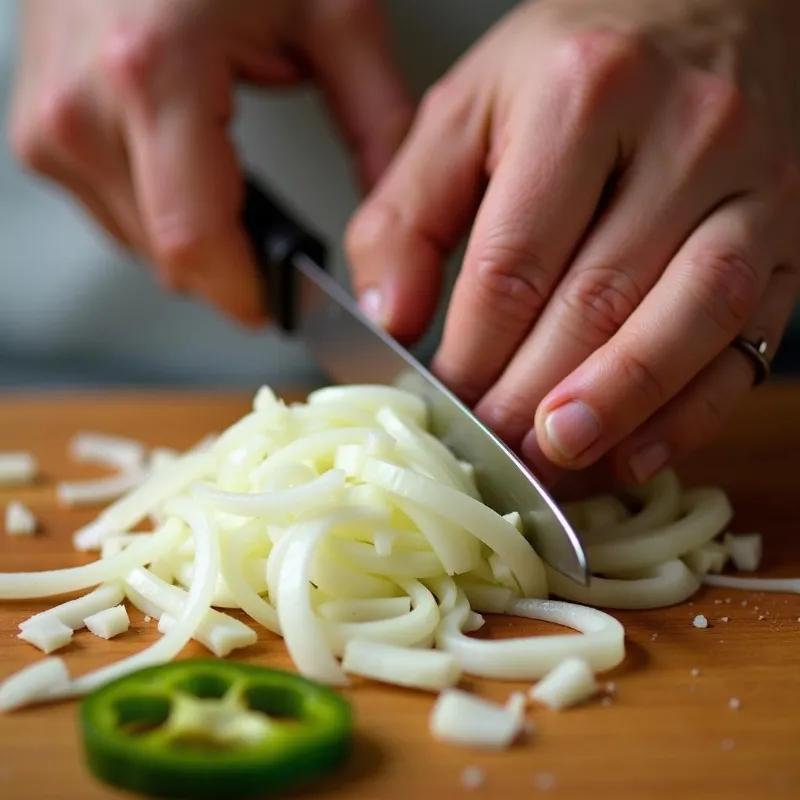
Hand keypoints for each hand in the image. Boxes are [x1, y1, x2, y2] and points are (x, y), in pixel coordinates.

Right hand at [10, 0, 411, 323]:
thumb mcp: (332, 16)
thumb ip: (378, 123)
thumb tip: (394, 216)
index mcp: (155, 75)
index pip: (197, 246)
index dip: (247, 294)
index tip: (281, 305)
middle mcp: (84, 107)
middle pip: (168, 258)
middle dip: (230, 270)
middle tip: (275, 246)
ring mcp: (51, 122)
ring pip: (139, 245)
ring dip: (196, 240)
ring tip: (234, 195)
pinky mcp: (41, 131)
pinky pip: (112, 212)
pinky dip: (161, 212)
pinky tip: (192, 175)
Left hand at [347, 0, 799, 485]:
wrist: (706, 8)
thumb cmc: (577, 62)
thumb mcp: (465, 111)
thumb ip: (409, 211)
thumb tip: (389, 315)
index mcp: (583, 98)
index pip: (514, 262)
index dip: (472, 349)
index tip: (444, 398)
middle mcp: (684, 135)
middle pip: (598, 300)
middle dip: (533, 395)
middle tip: (491, 451)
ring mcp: (753, 185)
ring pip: (689, 319)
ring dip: (620, 406)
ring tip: (559, 459)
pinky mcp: (790, 232)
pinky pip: (750, 334)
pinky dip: (695, 408)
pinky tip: (640, 448)